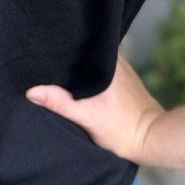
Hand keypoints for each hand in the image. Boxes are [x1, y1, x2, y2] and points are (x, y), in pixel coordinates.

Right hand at [25, 51, 166, 165]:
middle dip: (67, 58)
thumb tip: (32, 91)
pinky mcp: (124, 81)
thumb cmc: (122, 129)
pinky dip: (88, 76)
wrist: (153, 140)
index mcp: (107, 60)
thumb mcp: (87, 117)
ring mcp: (121, 69)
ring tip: (56, 72)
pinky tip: (76, 85)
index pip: (79, 44)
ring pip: (93, 63)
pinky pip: (100, 72)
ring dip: (78, 68)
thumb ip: (60, 103)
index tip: (42, 51)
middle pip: (85, 53)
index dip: (61, 48)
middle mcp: (115, 59)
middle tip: (44, 64)